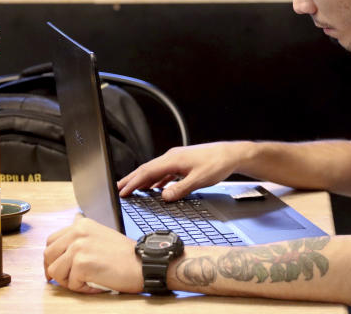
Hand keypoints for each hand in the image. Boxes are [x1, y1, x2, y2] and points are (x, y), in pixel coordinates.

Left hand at [44, 217, 141, 293]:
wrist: (143, 263)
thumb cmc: (125, 255)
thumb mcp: (100, 235)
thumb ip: (82, 236)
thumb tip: (66, 241)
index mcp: (81, 224)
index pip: (52, 240)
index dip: (51, 258)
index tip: (55, 268)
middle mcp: (77, 232)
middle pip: (48, 255)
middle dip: (54, 270)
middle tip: (65, 280)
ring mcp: (78, 247)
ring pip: (55, 271)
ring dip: (69, 281)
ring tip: (87, 280)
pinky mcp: (81, 263)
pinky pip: (69, 283)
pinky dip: (81, 288)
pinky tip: (96, 283)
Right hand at [117, 142, 246, 200]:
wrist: (232, 154)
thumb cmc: (218, 164)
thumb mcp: (199, 179)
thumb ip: (180, 189)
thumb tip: (164, 197)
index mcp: (173, 159)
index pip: (147, 172)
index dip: (133, 183)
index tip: (122, 192)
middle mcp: (172, 157)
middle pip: (147, 169)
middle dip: (132, 179)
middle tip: (119, 189)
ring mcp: (177, 159)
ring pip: (155, 170)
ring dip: (143, 180)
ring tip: (132, 189)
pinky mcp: (183, 163)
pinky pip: (164, 172)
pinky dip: (156, 180)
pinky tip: (155, 188)